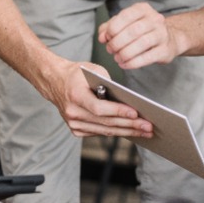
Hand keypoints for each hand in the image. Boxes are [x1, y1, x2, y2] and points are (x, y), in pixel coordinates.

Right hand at [38, 60, 153, 137]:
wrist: (55, 81)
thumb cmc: (77, 74)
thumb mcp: (93, 70)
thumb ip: (109, 84)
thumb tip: (128, 100)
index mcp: (75, 96)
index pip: (100, 108)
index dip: (119, 112)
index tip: (136, 114)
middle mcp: (73, 112)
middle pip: (106, 123)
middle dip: (130, 125)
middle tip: (148, 126)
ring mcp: (73, 124)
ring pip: (105, 131)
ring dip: (127, 131)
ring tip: (144, 131)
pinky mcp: (76, 130)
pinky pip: (100, 132)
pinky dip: (116, 132)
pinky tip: (130, 131)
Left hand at [98, 2, 180, 68]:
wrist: (169, 39)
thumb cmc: (143, 31)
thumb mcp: (125, 24)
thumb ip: (110, 28)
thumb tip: (102, 37)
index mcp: (143, 9)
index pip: (125, 15)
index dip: (113, 28)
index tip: (107, 38)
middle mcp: (155, 19)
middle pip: (133, 31)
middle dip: (117, 42)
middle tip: (110, 50)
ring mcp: (162, 34)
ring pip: (141, 43)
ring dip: (125, 53)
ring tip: (117, 58)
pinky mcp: (165, 50)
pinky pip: (148, 57)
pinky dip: (133, 62)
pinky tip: (125, 64)